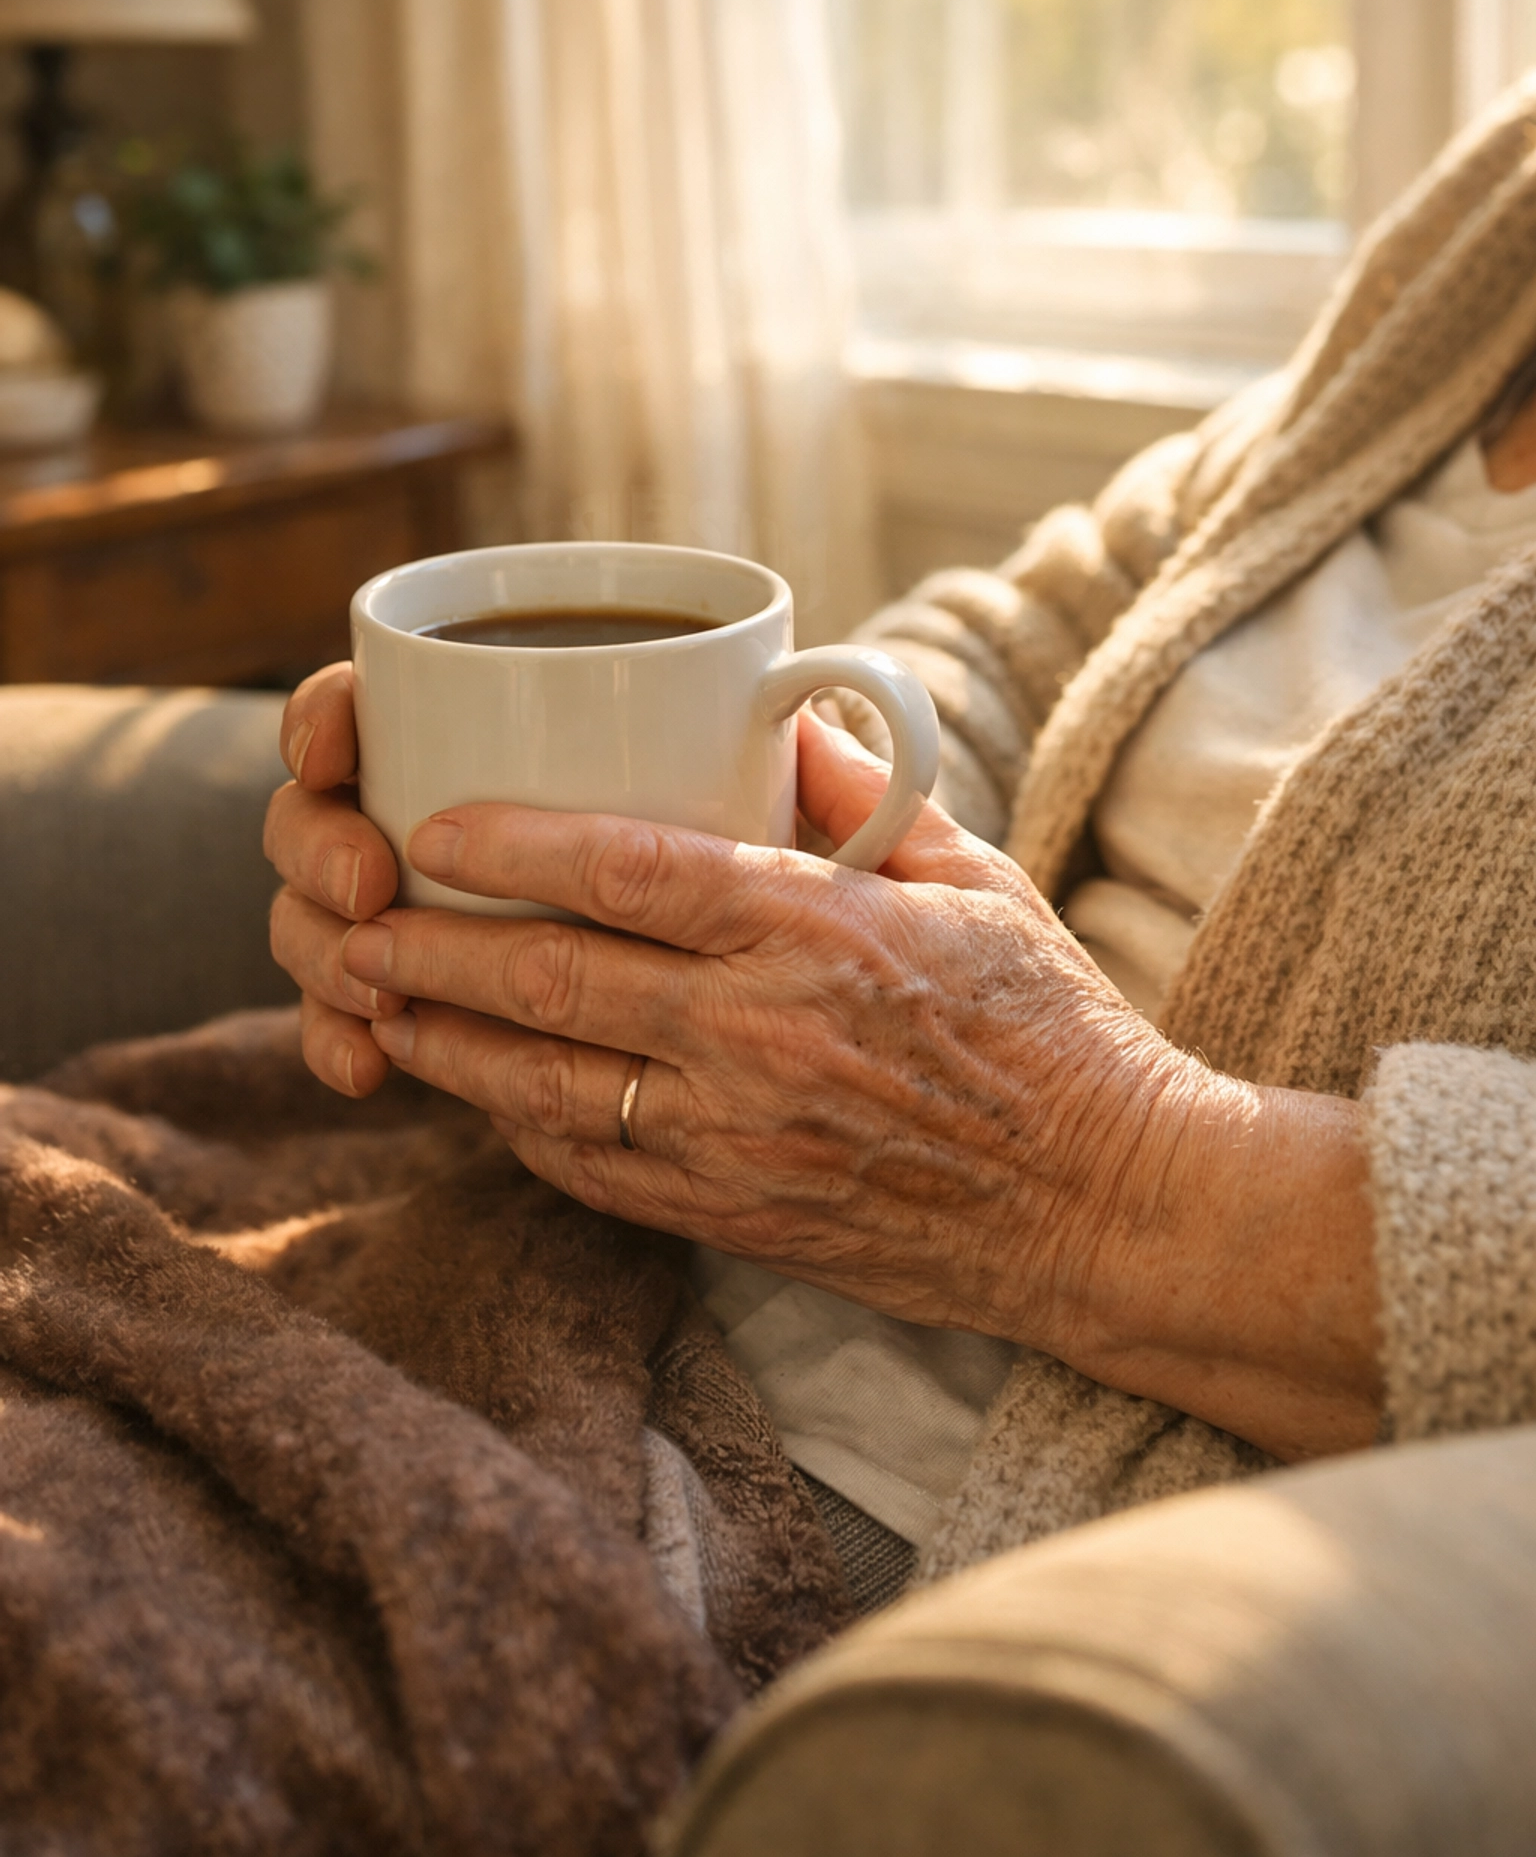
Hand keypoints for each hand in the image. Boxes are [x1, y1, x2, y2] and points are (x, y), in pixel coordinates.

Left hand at [267, 665, 1380, 1459]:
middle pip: (556, 986)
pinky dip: (520, 1132)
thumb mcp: (978, 881)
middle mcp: (762, 1041)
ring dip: (447, 1046)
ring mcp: (741, 1142)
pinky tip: (478, 1096)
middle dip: (436, 950)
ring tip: (378, 1005)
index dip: (513, 847)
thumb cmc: (1051, 1029)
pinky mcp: (737, 1219)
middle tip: (357, 919)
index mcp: (820, 935)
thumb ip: (866, 797)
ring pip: (548, 1091)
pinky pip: (594, 1175)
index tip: (438, 827)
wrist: (1105, 1206)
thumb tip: (780, 721)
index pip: (630, 874)